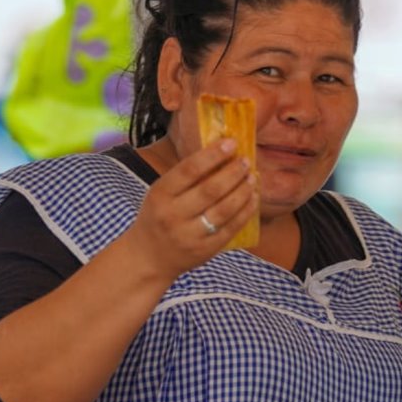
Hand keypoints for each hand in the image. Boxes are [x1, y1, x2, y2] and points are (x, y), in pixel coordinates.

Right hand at [125, 139, 258, 279]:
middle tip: (246, 162)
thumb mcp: (161, 194)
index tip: (232, 143)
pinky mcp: (205, 250)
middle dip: (233, 173)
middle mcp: (173, 215)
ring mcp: (190, 235)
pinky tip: (253, 198)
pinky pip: (231, 228)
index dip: (213, 155)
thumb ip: (186, 178)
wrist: (147, 258)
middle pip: (211, 190)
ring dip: (243, 191)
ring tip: (252, 178)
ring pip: (224, 209)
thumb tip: (222, 153)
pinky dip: (246, 211)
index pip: (189, 170)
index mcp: (160, 194)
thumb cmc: (157, 217)